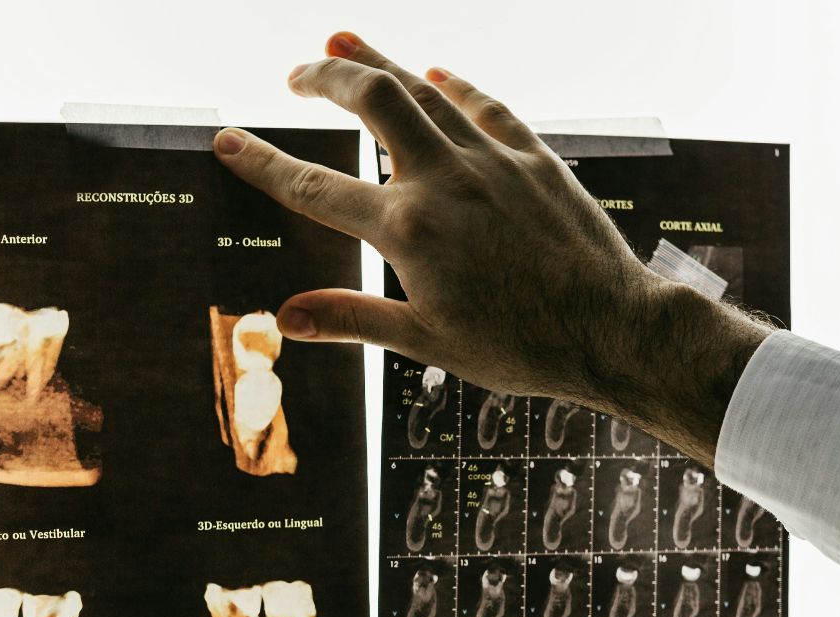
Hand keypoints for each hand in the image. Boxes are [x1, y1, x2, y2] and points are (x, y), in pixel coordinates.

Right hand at [212, 31, 771, 463]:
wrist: (614, 330)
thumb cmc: (522, 349)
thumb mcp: (429, 343)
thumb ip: (353, 319)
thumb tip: (284, 318)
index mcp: (408, 232)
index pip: (314, 186)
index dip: (262, 162)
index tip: (226, 139)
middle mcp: (445, 181)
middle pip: (371, 100)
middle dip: (324, 76)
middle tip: (295, 73)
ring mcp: (493, 162)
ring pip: (425, 90)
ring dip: (380, 63)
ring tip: (343, 45)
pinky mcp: (536, 159)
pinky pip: (488, 107)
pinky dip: (457, 86)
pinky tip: (438, 74)